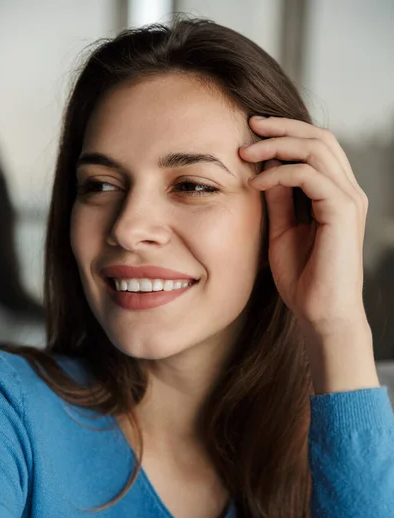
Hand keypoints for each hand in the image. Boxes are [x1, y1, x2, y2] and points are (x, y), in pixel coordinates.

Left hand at [239, 116, 369, 337]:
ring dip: (278, 144)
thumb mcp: (282, 231)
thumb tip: (264, 169)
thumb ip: (278, 200)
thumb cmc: (303, 279)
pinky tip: (256, 183)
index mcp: (335, 195)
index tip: (251, 133)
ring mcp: (348, 199)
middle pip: (320, 138)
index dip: (286, 134)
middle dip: (282, 127)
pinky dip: (279, 173)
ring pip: (316, 148)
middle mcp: (347, 191)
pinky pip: (309, 175)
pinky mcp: (343, 211)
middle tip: (249, 125)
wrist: (320, 314)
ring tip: (246, 151)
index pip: (316, 147)